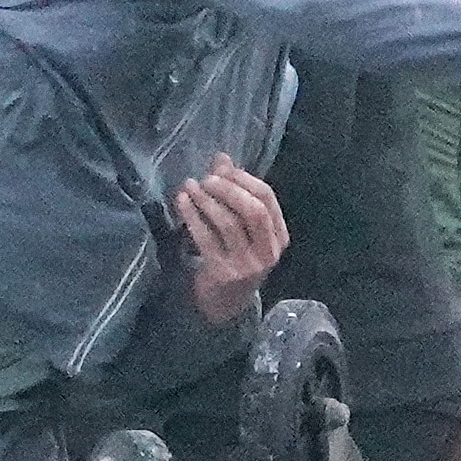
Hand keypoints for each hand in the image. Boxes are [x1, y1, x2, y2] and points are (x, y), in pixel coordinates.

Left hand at [175, 153, 291, 326]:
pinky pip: (206, 238)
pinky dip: (192, 216)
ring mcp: (246, 265)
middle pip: (253, 211)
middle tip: (207, 179)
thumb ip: (235, 192)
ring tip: (190, 185)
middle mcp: (267, 252)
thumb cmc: (235, 255)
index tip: (223, 169)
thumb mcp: (242, 228)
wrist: (225, 303)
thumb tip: (222, 157)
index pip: (268, 199)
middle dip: (229, 190)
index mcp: (279, 238)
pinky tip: (182, 202)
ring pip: (228, 224)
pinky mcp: (222, 272)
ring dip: (207, 200)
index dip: (244, 179)